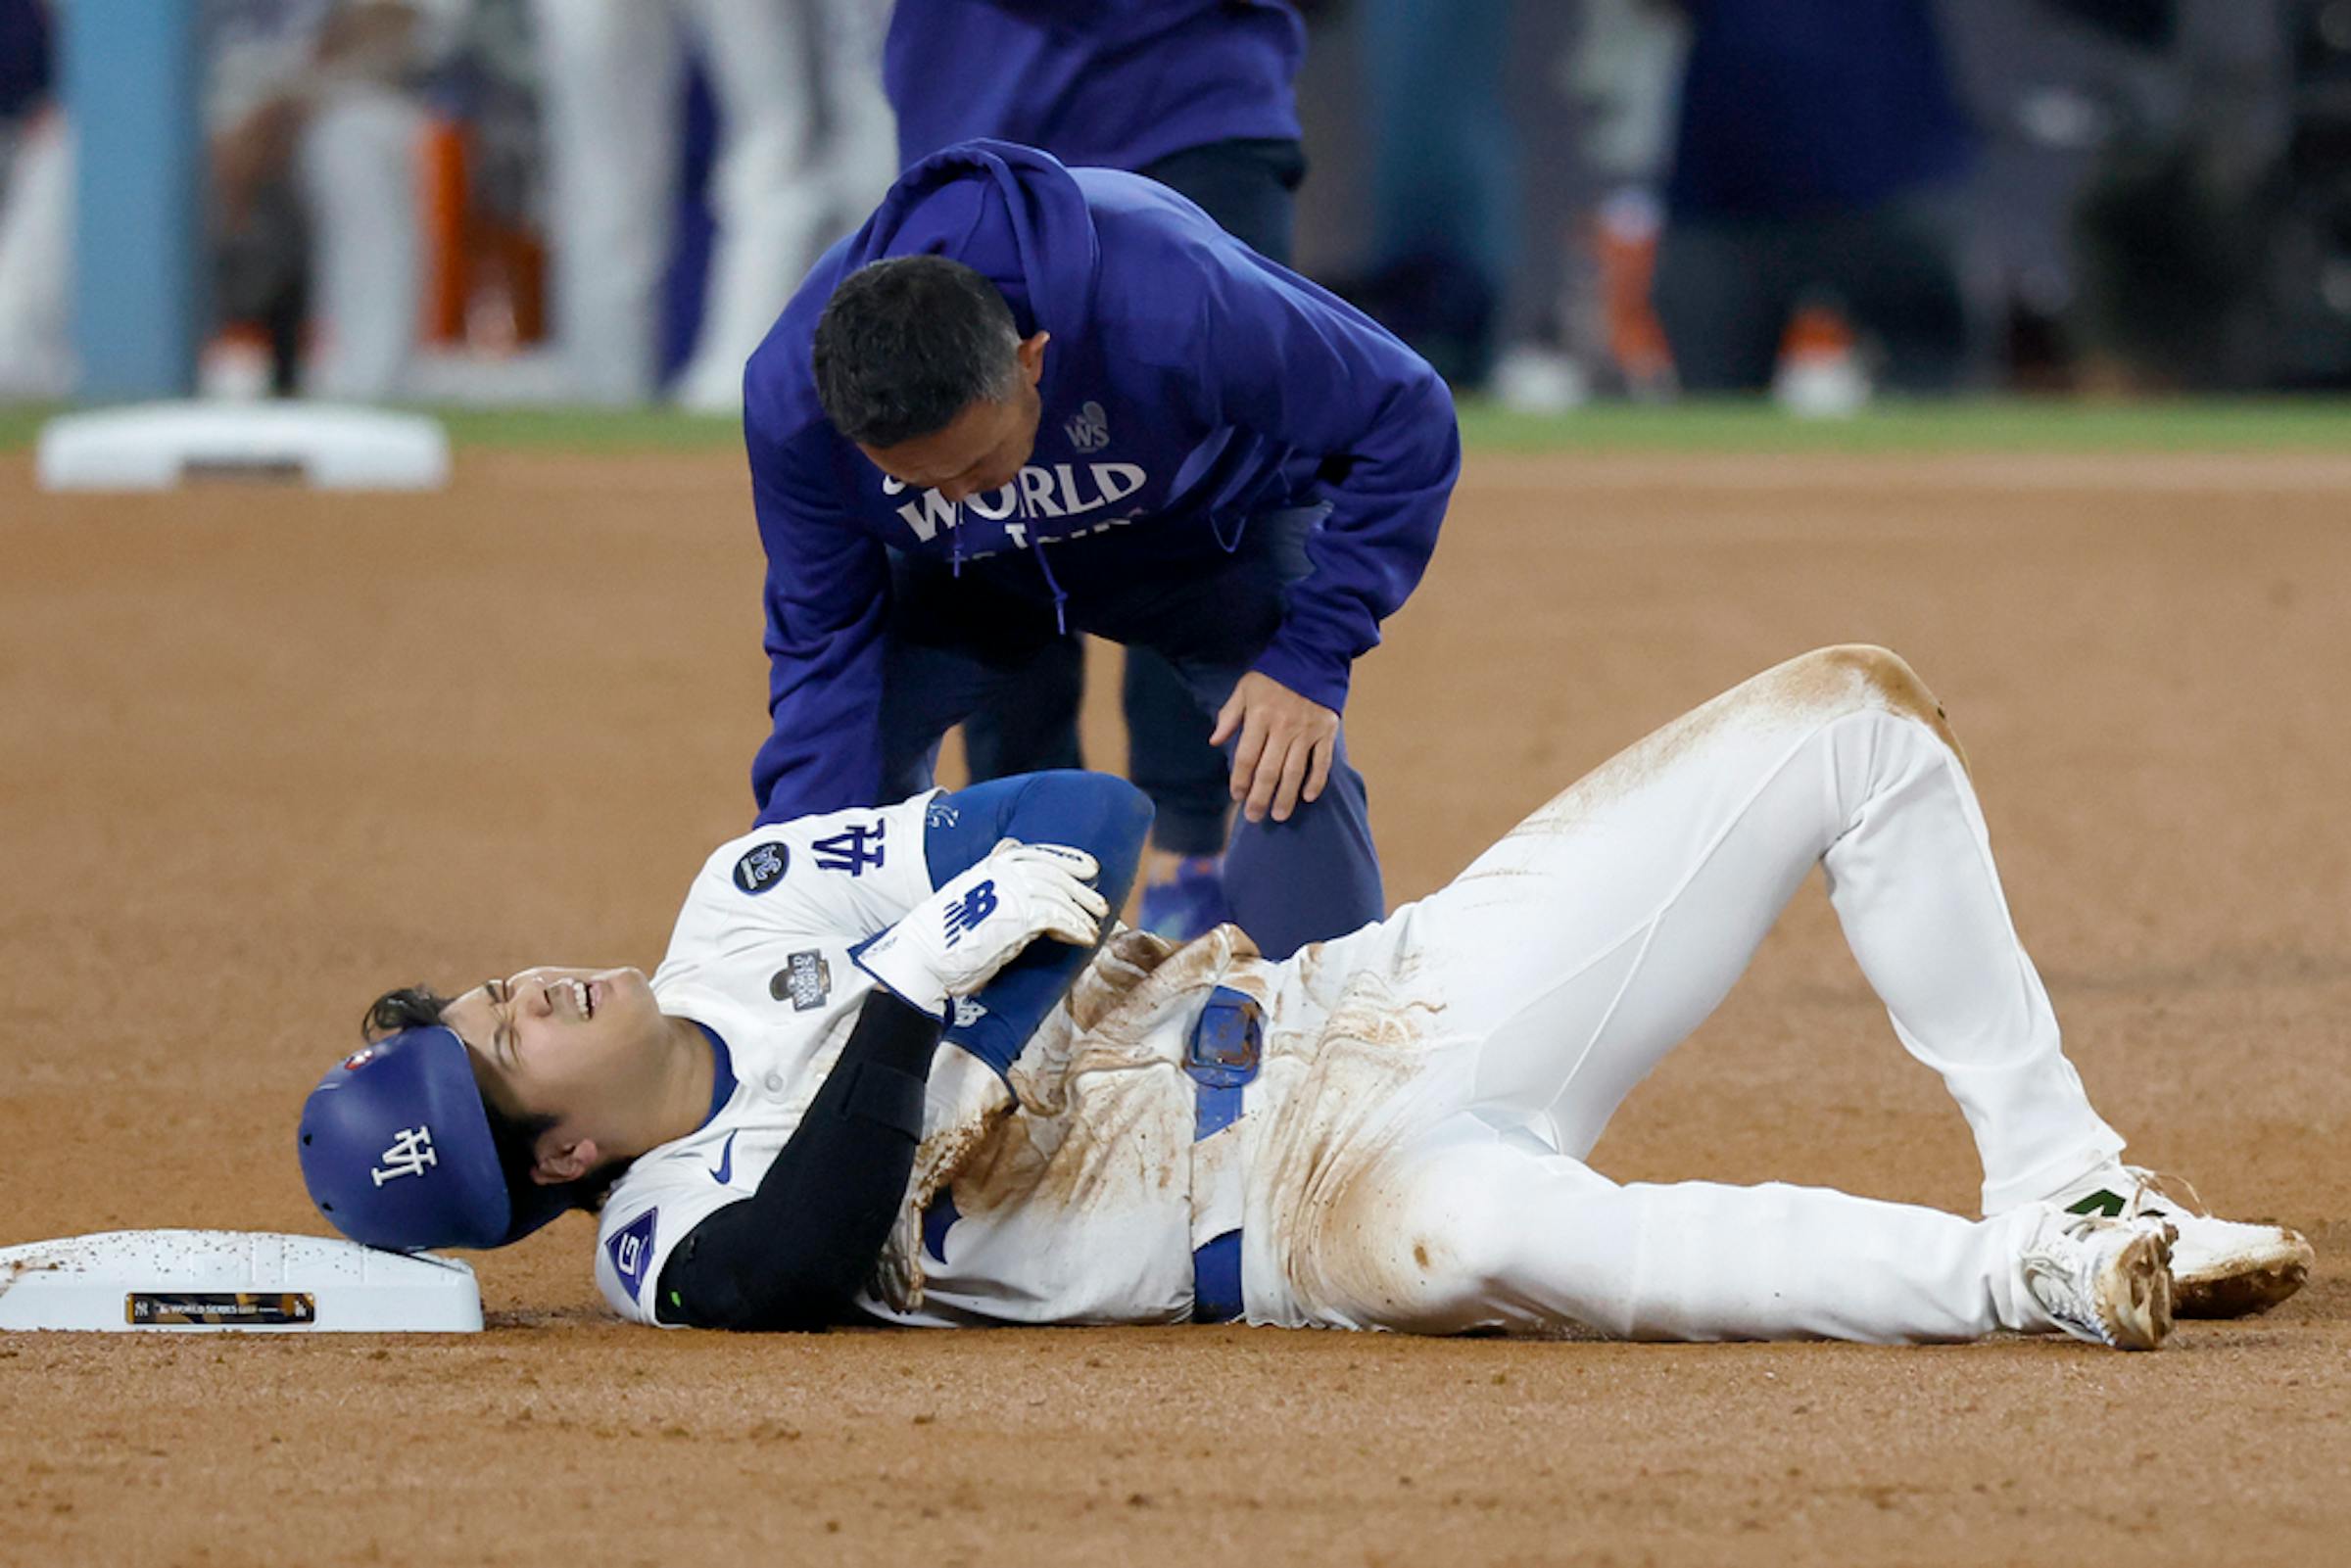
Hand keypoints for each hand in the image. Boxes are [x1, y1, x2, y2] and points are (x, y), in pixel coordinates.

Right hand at [854, 840, 1106, 1013]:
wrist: (920, 961)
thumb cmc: (941, 945)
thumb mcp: (968, 907)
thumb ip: (995, 897)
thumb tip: (1025, 907)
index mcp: (985, 869)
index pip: (1032, 853)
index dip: (1063, 857)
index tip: (1086, 866)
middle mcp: (998, 874)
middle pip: (1051, 869)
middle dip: (1078, 882)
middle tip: (1098, 898)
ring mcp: (1008, 892)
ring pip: (1058, 892)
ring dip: (1081, 909)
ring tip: (1094, 924)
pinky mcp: (1016, 917)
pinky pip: (1057, 917)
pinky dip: (1075, 927)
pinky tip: (1085, 938)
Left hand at [1210, 672, 1338, 824]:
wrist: (1313, 656)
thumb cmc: (1273, 675)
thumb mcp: (1245, 688)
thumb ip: (1230, 715)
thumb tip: (1215, 741)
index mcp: (1260, 716)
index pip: (1247, 757)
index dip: (1240, 780)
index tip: (1237, 796)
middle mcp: (1283, 727)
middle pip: (1269, 771)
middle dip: (1260, 797)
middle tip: (1254, 817)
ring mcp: (1307, 731)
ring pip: (1295, 772)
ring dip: (1286, 797)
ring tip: (1278, 815)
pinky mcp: (1326, 732)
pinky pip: (1322, 762)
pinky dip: (1316, 781)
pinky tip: (1308, 797)